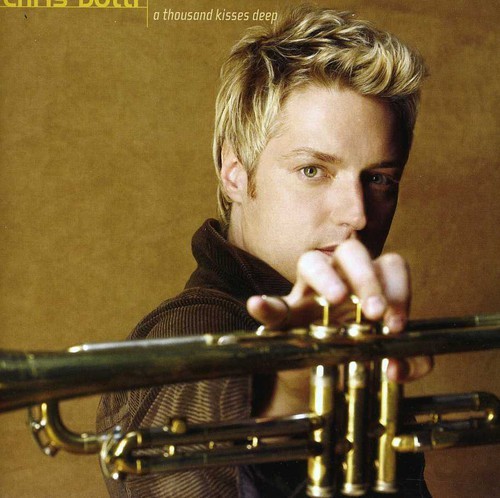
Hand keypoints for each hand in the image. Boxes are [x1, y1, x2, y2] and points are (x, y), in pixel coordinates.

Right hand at [247, 239, 432, 382]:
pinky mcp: (284, 314)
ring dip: (326, 276)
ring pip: (312, 261)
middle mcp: (340, 278)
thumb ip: (409, 362)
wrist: (321, 379)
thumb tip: (398, 368)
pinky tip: (259, 305)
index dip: (398, 290)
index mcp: (370, 284)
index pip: (389, 265)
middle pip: (352, 251)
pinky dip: (266, 304)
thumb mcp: (387, 357)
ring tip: (336, 299)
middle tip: (374, 311)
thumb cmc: (357, 355)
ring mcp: (308, 291)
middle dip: (367, 278)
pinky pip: (273, 302)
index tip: (396, 325)